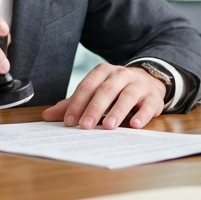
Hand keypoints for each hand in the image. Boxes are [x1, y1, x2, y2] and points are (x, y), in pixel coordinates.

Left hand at [42, 63, 166, 129]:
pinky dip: (141, 115)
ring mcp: (138, 84)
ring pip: (127, 96)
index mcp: (103, 72)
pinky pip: (148, 105)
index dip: (77, 103)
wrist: (149, 81)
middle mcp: (120, 75)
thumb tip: (47, 116)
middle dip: (94, 109)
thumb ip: (73, 104)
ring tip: (108, 127)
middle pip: (105, 90)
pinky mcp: (153, 96)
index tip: (69, 121)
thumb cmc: (116, 89)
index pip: (87, 86)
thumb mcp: (95, 93)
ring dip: (117, 112)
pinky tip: (135, 125)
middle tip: (85, 126)